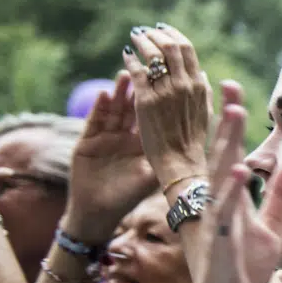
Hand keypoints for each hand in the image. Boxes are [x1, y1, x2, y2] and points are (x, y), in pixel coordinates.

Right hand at [61, 73, 156, 242]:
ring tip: (126, 73)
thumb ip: (167, 160)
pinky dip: (101, 107)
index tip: (173, 82)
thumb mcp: (151, 177)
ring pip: (115, 108)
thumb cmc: (128, 197)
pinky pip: (95, 121)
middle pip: (134, 106)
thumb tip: (195, 149)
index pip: (154, 115)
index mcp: (142, 142)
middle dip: (141, 87)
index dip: (162, 99)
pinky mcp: (86, 142)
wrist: (99, 212)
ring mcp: (105, 137)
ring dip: (121, 91)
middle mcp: (124, 136)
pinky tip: (106, 94)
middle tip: (150, 70)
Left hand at [123, 22, 212, 184]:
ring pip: (153, 54)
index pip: (187, 50)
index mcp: (200, 86)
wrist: (181, 164)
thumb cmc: (193, 142)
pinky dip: (131, 60)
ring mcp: (165, 92)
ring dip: (142, 42)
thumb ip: (206, 92)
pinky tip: (127, 56)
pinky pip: (137, 72)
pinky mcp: (145, 101)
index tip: (163, 31)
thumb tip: (202, 72)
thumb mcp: (206, 114)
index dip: (173, 35)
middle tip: (145, 30)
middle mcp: (184, 85)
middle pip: (170, 46)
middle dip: (156, 34)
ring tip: (135, 37)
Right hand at [176, 105, 281, 282]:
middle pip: (222, 155)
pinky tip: (237, 169)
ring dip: (226, 145)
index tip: (236, 88)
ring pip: (220, 178)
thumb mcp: (270, 227)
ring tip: (232, 113)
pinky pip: (225, 214)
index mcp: (234, 200)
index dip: (233, 123)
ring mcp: (218, 223)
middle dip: (225, 122)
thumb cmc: (245, 268)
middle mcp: (222, 205)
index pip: (234, 152)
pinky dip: (231, 191)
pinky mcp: (220, 244)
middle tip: (227, 85)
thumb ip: (280, 196)